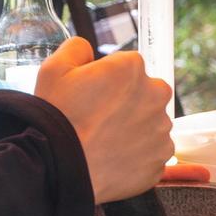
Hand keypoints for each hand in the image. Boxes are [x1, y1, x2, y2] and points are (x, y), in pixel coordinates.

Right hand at [34, 37, 172, 203]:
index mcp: (133, 68)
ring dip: (131, 130)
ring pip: (149, 124)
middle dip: (125, 103)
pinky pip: (150, 153)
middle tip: (97, 119)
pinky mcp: (161, 159)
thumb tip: (87, 48)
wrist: (58, 167)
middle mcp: (156, 95)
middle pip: (144, 94)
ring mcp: (162, 130)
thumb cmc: (56, 117)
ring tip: (101, 141)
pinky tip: (111, 158)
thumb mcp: (54, 69)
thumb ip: (76, 49)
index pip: (126, 67)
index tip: (90, 95)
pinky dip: (134, 156)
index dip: (106, 80)